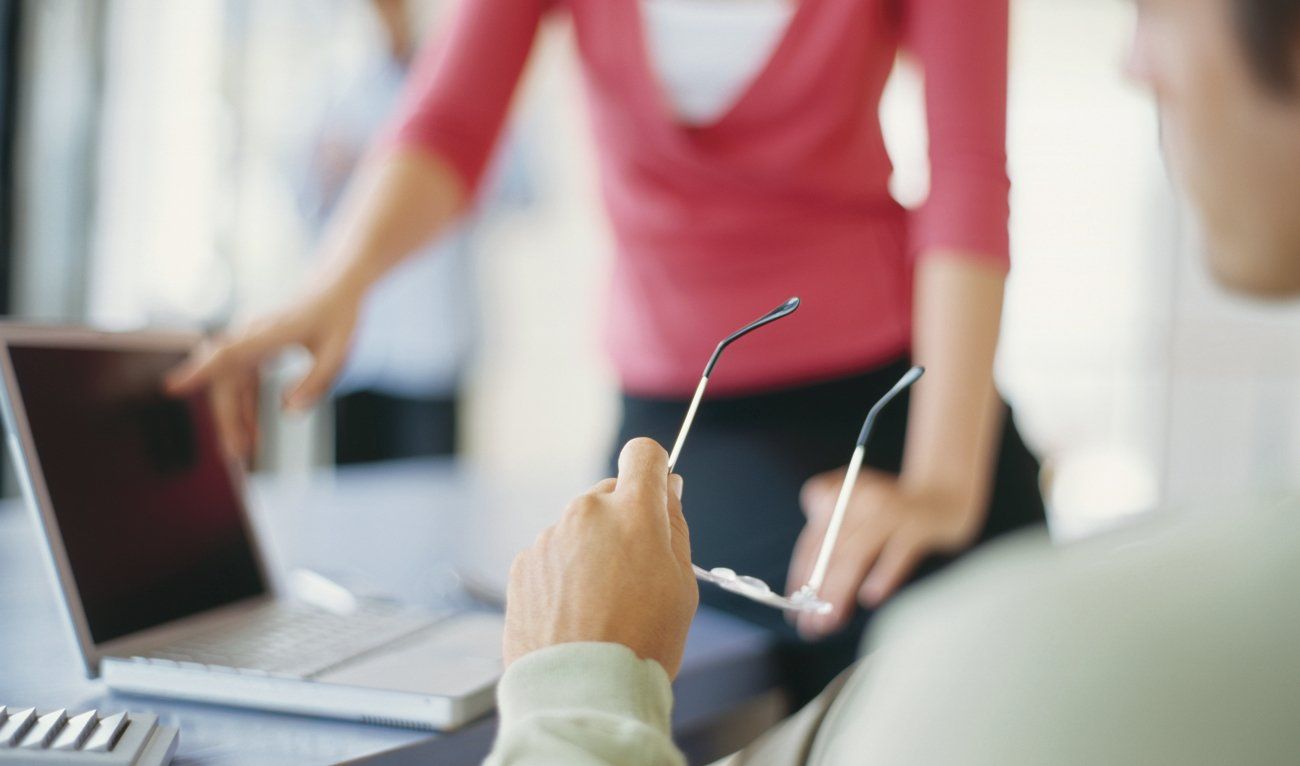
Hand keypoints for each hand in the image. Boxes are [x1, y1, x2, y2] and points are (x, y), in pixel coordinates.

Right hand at [164, 283, 361, 460]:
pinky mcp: (258, 345)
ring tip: (245, 449)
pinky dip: (246, 403)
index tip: (173, 388)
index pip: (227, 354)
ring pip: (232, 383)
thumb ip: (315, 382)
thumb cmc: (340, 316)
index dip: (199, 371)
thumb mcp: (337, 353)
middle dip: (228, 418)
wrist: (339, 286)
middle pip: (228, 381)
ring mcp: (253, 340)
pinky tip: (253, 428)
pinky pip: (244, 379)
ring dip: (236, 415)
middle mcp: (254, 334)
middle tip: (236, 454)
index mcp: (271, 333)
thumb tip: (288, 411)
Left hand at [503, 438, 698, 677]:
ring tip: (602, 607)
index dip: (654, 470)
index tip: (657, 492)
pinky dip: (564, 576)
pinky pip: (552, 556)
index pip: (644, 455)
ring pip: (579, 529)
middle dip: (624, 521)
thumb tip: (667, 492)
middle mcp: (586, 513)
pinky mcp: (523, 564)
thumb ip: (674, 528)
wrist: (581, 692)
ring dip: (591, 551)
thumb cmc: (640, 644)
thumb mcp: (683, 586)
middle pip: (610, 495)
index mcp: (633, 512)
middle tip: (636, 574)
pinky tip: (575, 615)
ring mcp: (550, 537)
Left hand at [787, 467, 983, 638]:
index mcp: (843, 497)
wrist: (945, 493)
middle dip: (817, 591)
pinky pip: (896, 553)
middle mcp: (863, 500)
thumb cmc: (893, 507)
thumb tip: (809, 570)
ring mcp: (891, 512)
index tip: (794, 604)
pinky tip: (869, 597)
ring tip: (831, 621)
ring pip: (857, 554)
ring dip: (840, 590)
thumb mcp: (856, 501)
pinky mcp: (918, 525)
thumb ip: (827, 518)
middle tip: (810, 624)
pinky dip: (882, 575)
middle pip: (832, 550)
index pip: (814, 539)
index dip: (801, 574)